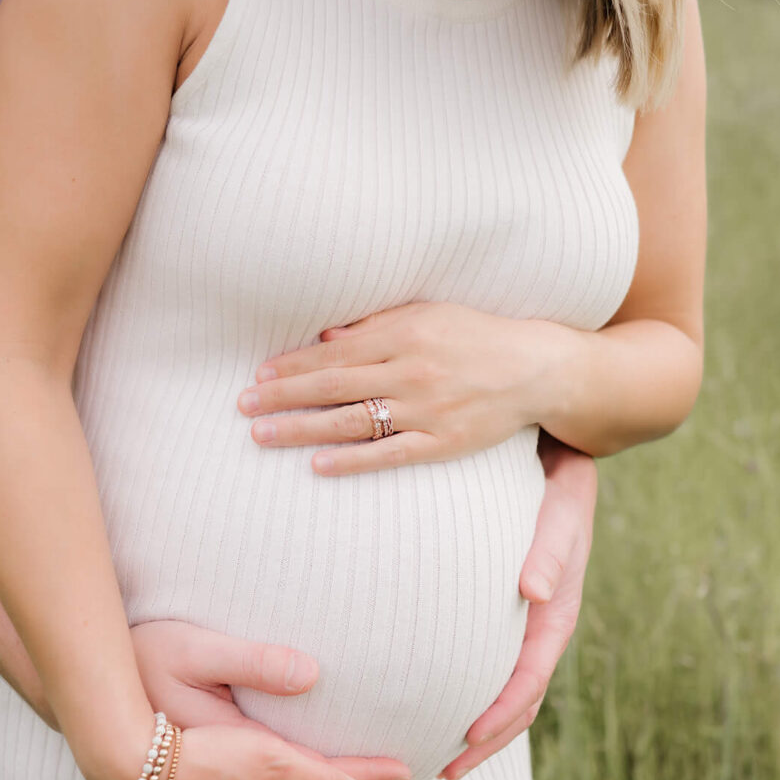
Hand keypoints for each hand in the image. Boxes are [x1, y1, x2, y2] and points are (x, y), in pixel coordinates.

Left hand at [237, 301, 574, 475]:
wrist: (537, 369)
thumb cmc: (476, 335)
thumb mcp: (429, 314)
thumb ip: (377, 326)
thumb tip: (326, 335)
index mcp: (404, 335)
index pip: (335, 353)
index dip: (293, 365)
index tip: (258, 376)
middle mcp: (411, 372)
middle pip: (333, 386)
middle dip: (283, 396)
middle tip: (242, 407)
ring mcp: (426, 411)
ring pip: (352, 422)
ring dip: (303, 429)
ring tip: (262, 435)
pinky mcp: (442, 443)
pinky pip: (389, 454)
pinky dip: (351, 460)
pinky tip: (317, 465)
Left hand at [442, 437, 594, 779]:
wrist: (556, 462)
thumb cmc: (557, 486)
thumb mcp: (561, 511)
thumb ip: (549, 549)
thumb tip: (531, 592)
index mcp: (556, 616)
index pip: (529, 681)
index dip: (500, 716)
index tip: (466, 739)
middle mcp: (540, 630)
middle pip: (518, 704)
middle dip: (485, 742)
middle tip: (443, 772)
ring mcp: (522, 627)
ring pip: (504, 692)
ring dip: (477, 729)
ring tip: (438, 757)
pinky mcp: (501, 616)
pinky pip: (487, 664)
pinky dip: (464, 691)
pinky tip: (429, 700)